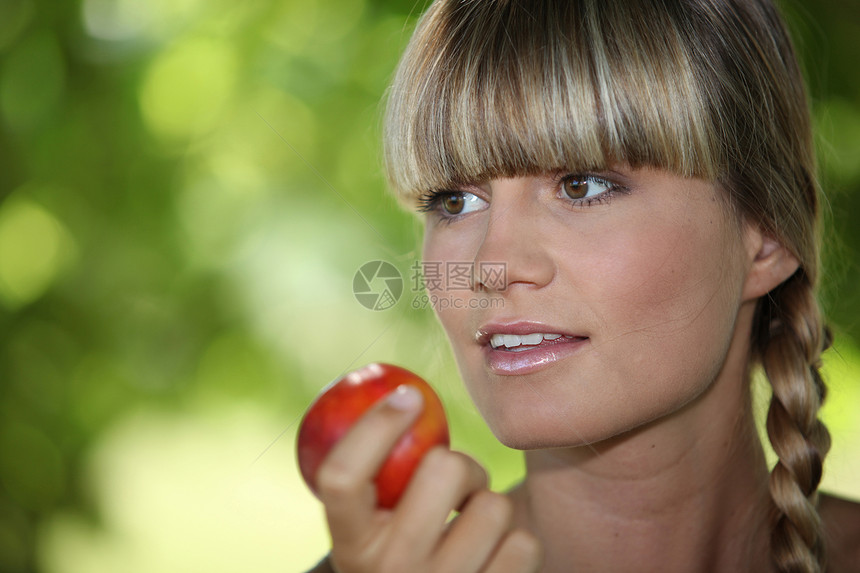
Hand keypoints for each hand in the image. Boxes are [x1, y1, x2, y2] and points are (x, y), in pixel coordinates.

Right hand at [314, 384, 541, 572]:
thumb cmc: (403, 557)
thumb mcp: (370, 533)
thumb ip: (374, 482)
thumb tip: (400, 389)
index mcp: (352, 548)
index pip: (342, 476)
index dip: (375, 425)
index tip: (408, 394)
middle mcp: (391, 572)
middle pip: (442, 469)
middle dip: (459, 463)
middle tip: (457, 478)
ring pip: (493, 505)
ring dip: (489, 505)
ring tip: (472, 526)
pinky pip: (524, 543)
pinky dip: (516, 541)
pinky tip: (494, 556)